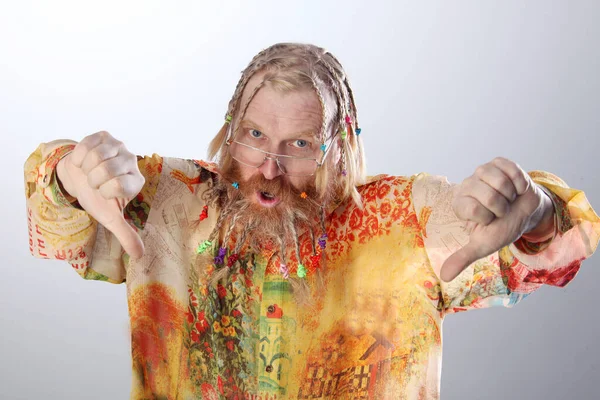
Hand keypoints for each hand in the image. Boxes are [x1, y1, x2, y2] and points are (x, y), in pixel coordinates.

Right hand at [56, 131, 144, 258]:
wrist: (80, 178)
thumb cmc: (98, 198)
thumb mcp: (110, 217)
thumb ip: (126, 234)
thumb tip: (139, 255)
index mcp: (136, 181)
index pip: (121, 185)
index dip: (105, 191)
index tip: (103, 193)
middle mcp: (132, 161)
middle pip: (106, 169)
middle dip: (93, 180)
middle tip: (95, 183)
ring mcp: (118, 145)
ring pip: (96, 156)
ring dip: (86, 168)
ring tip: (89, 172)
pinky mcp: (103, 135)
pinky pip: (85, 145)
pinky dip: (79, 157)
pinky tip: (84, 161)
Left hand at [440, 157, 553, 281]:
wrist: (524, 214)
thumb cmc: (501, 228)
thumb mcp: (482, 245)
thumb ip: (462, 258)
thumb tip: (444, 276)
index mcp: (459, 203)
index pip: (473, 208)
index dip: (488, 217)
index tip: (489, 220)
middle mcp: (467, 185)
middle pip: (487, 195)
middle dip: (501, 207)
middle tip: (501, 210)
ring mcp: (482, 172)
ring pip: (499, 181)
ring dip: (510, 194)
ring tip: (508, 199)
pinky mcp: (499, 163)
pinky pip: (511, 169)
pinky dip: (519, 182)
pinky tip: (516, 188)